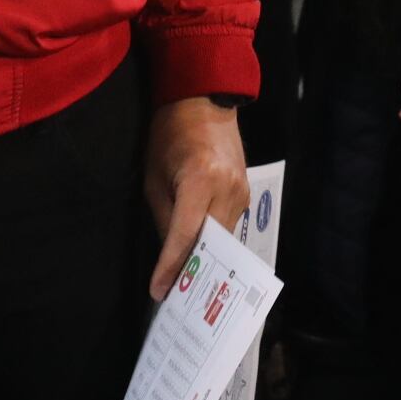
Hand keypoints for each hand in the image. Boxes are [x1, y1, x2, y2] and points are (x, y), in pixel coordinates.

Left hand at [142, 97, 250, 301]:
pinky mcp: (246, 192)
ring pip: (223, 238)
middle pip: (211, 243)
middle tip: (174, 297)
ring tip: (185, 282)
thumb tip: (170, 255)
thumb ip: (164, 217)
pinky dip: (214, 240)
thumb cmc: (169, 135)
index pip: (185, 234)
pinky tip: (200, 253)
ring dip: (205, 258)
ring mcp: (241, 190)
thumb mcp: (154, 177)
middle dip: (192, 270)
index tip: (160, 292)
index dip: (171, 266)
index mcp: (200, 179)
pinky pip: (228, 225)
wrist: (204, 102)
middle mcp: (227, 188)